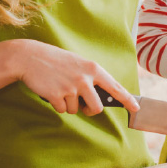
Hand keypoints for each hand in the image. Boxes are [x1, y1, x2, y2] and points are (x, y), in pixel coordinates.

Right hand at [11, 40, 139, 115]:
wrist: (30, 57)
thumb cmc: (56, 61)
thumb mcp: (78, 64)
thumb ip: (90, 78)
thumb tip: (98, 98)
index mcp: (93, 69)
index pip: (115, 87)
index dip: (128, 99)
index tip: (136, 108)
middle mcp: (85, 79)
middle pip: (97, 108)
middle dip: (89, 110)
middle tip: (81, 104)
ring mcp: (71, 87)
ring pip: (76, 110)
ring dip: (68, 105)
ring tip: (60, 88)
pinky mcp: (57, 95)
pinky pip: (62, 110)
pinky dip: (56, 104)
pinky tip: (51, 91)